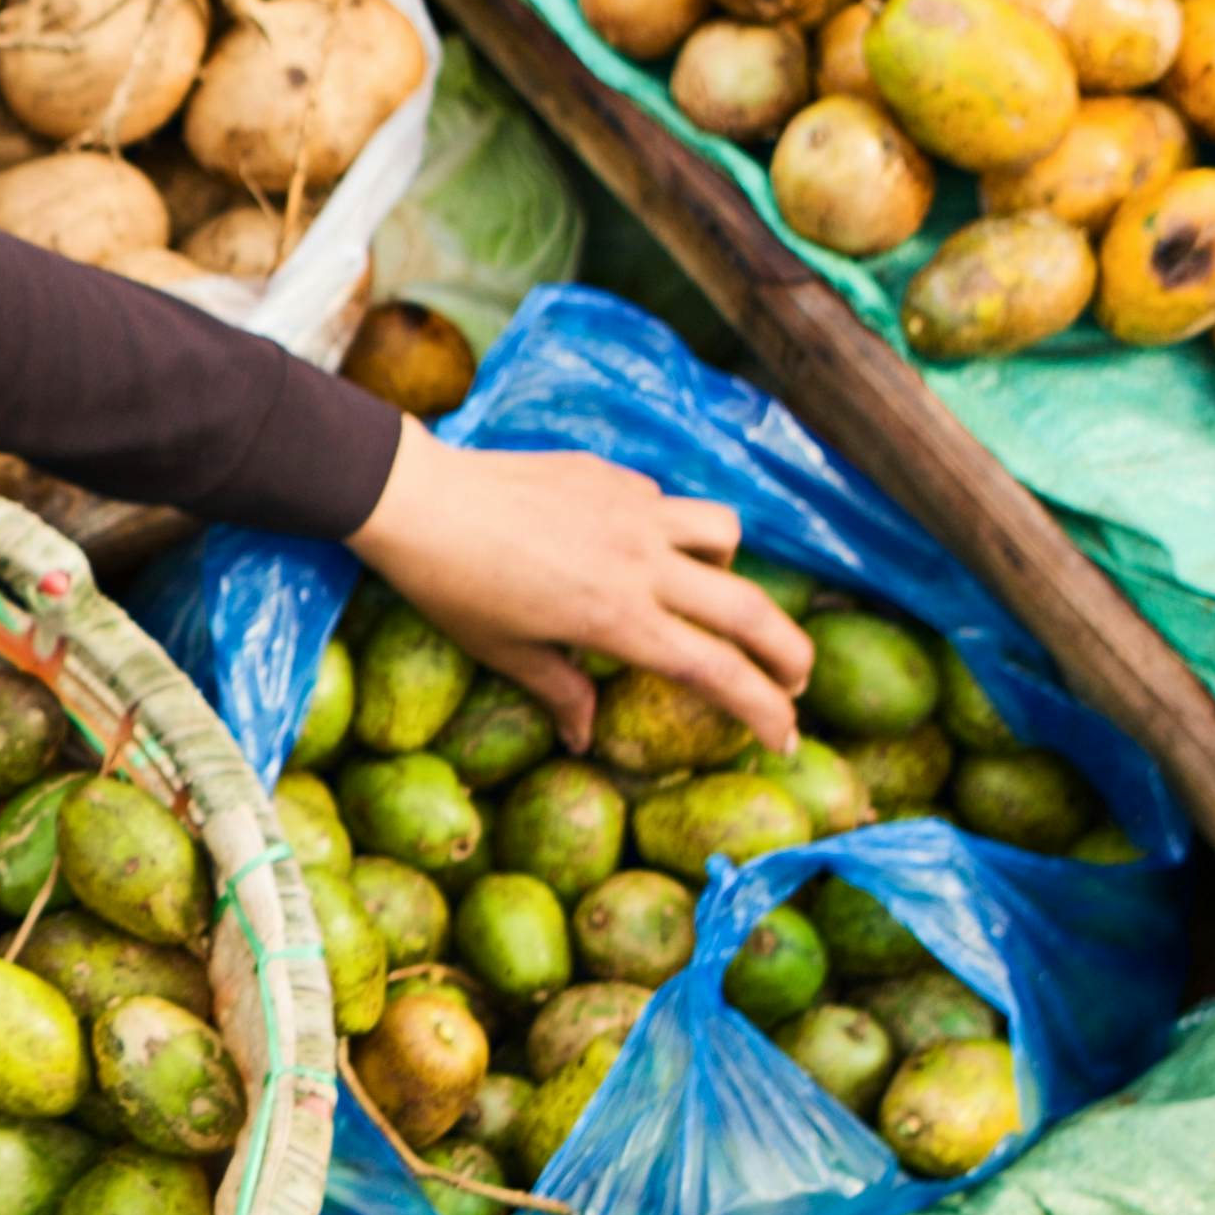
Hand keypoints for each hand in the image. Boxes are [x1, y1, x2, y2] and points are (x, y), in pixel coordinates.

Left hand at [348, 427, 810, 756]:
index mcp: (617, 620)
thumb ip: (561, 692)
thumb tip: (586, 737)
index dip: (765, 711)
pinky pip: (666, 505)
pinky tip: (628, 544)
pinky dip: (668, 530)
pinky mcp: (613, 476)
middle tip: (798, 679)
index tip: (787, 738)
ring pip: (726, 534)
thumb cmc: (451, 587)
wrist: (417, 499)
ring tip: (709, 592)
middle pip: (751, 608)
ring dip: (733, 569)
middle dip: (791, 652)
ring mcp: (633, 511)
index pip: (717, 673)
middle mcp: (641, 563)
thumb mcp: (504, 653)